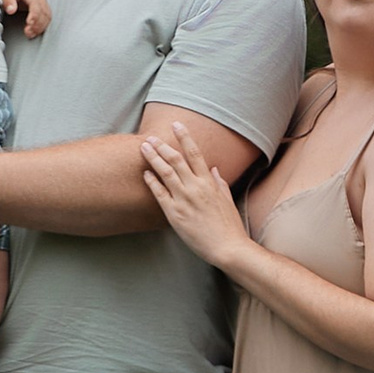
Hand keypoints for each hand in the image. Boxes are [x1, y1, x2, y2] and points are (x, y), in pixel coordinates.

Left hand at [0, 0, 50, 37]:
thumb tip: (11, 10)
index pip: (36, 5)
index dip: (34, 15)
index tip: (29, 24)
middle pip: (44, 12)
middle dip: (38, 24)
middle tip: (27, 33)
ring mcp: (40, 1)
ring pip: (47, 16)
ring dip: (41, 27)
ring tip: (30, 35)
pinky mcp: (39, 6)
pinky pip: (45, 17)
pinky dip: (42, 25)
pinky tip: (34, 32)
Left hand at [138, 118, 252, 269]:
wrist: (227, 248)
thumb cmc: (229, 226)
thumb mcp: (227, 200)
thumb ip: (219, 183)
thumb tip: (214, 169)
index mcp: (209, 182)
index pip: (195, 153)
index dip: (184, 137)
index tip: (176, 124)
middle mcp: (196, 187)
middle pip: (176, 159)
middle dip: (162, 146)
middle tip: (151, 137)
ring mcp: (184, 200)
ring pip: (165, 172)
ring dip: (153, 158)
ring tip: (144, 148)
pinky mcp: (174, 214)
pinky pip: (159, 193)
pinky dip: (151, 181)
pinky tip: (145, 173)